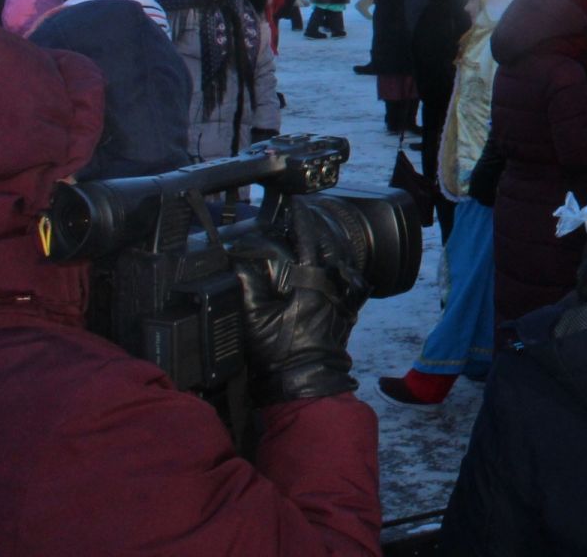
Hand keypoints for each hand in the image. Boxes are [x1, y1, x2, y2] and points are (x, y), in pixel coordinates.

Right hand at [230, 203, 368, 405]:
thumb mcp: (254, 319)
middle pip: (329, 244)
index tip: (294, 203)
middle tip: (301, 218)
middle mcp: (333, 283)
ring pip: (341, 259)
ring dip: (328, 245)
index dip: (299, 219)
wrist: (305, 383)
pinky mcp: (348, 310)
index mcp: (312, 280)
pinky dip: (338, 267)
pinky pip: (348, 279)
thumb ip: (245, 284)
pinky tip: (328, 267)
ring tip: (312, 237)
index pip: (307, 238)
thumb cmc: (280, 354)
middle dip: (315, 228)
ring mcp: (344, 296)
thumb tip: (238, 259)